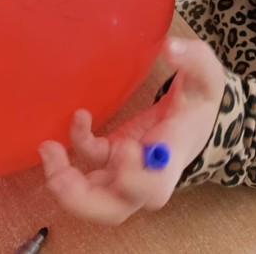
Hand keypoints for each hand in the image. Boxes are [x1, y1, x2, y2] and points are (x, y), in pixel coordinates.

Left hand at [39, 37, 225, 224]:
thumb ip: (193, 58)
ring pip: (93, 198)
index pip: (153, 189)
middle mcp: (146, 173)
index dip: (132, 180)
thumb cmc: (203, 98)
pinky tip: (78, 118)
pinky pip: (89, 164)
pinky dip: (74, 148)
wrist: (200, 114)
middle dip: (82, 201)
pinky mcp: (113, 157)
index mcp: (172, 156)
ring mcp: (127, 169)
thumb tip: (170, 48)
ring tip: (48, 150)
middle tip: (61, 177)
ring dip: (64, 183)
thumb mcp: (207, 73)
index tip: (123, 147)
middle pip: (114, 208)